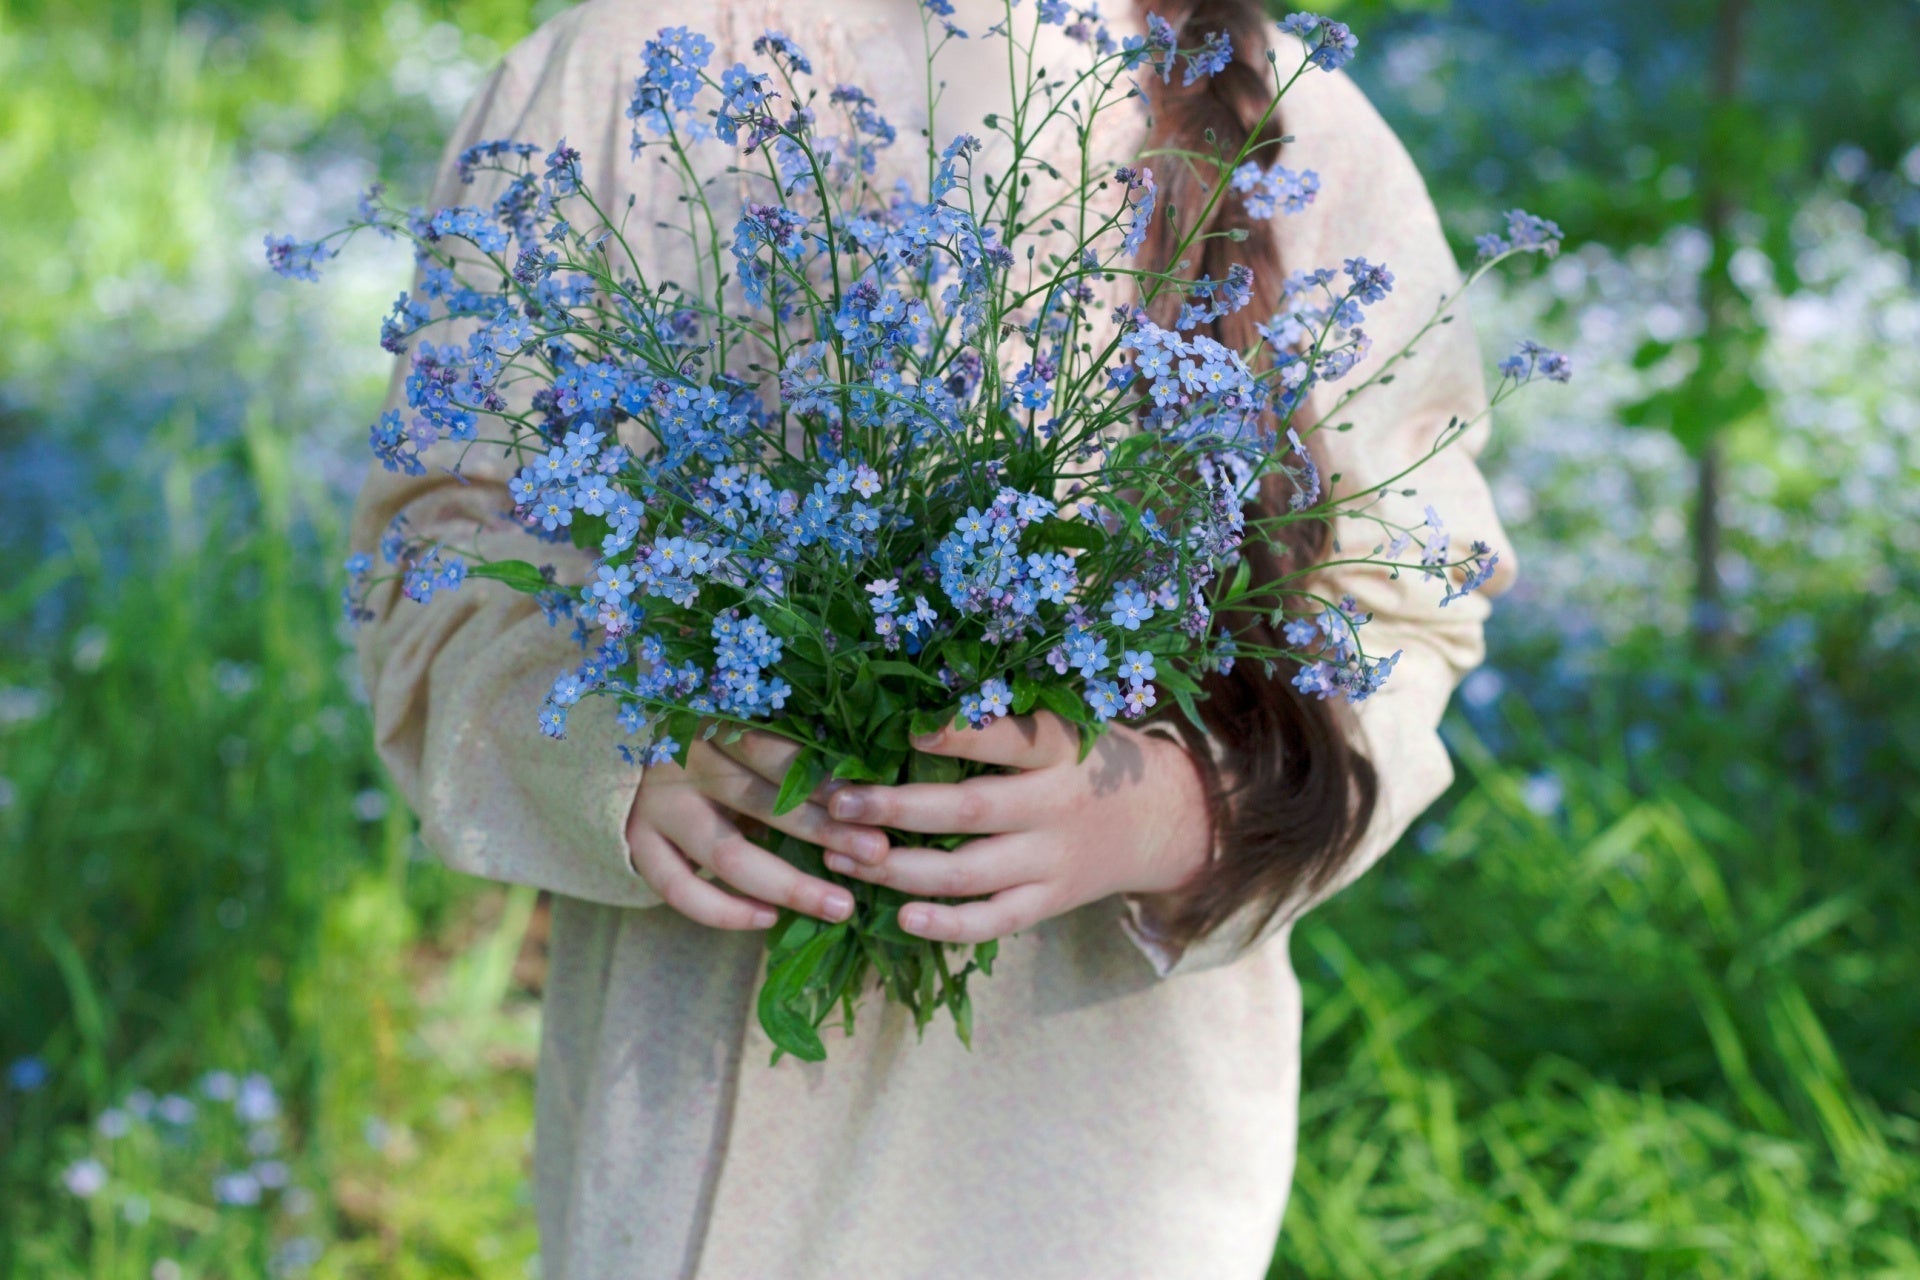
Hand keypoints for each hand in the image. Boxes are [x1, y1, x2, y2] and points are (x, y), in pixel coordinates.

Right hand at [627, 731, 890, 929]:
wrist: (604, 748)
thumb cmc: (694, 735)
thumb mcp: (728, 725)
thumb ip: (775, 750)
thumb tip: (854, 784)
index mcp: (710, 721)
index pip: (775, 750)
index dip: (823, 778)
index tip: (873, 800)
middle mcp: (682, 763)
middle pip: (762, 800)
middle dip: (824, 829)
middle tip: (877, 852)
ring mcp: (655, 807)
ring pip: (726, 852)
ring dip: (788, 883)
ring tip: (839, 906)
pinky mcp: (633, 843)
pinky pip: (678, 888)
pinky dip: (724, 910)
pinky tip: (768, 918)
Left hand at [820, 713, 1212, 943]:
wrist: (1163, 820)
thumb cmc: (1090, 760)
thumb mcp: (1067, 724)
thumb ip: (1007, 720)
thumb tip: (912, 705)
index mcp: (1059, 750)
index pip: (1009, 737)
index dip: (959, 734)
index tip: (907, 729)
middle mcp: (1054, 806)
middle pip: (969, 811)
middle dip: (897, 809)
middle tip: (840, 805)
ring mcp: (1051, 860)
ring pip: (968, 873)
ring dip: (900, 870)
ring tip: (844, 859)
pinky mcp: (1049, 902)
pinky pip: (994, 922)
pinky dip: (947, 926)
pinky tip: (900, 918)